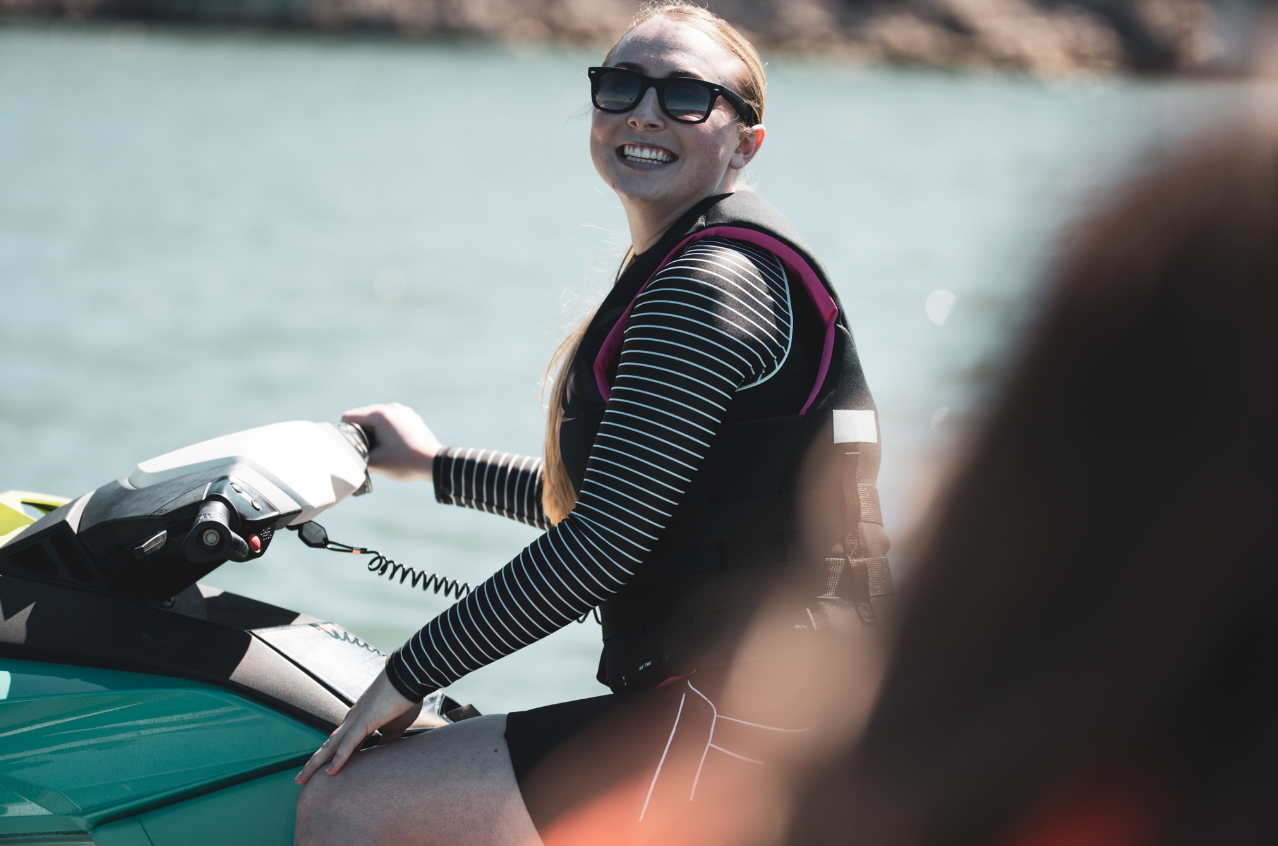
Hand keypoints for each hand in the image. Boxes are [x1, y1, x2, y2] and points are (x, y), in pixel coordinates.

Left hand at [295, 669, 422, 784]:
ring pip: (332, 745)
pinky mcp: (366, 720)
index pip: (340, 744)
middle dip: (313, 763)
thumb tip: (384, 753)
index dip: (329, 758)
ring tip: (302, 779)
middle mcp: (352, 720)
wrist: (409, 675)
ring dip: (316, 763)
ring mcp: (356, 720)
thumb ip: (389, 739)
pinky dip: (340, 757)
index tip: (321, 773)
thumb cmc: (405, 697)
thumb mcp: (396, 724)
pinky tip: (331, 771)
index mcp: (359, 720)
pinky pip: (350, 742)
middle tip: (299, 780)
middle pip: (329, 745)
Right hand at [342, 403, 441, 481]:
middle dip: (361, 432)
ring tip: (382, 449)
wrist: (434, 463)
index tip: (350, 446)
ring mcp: (403, 411)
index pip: (349, 416)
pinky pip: (392, 421)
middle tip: (367, 451)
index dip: (344, 431)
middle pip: (363, 416)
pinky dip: (388, 431)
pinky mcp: (411, 417)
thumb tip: (346, 456)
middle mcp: (391, 407)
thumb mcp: (374, 462)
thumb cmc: (405, 462)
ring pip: (378, 418)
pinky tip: (394, 445)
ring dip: (375, 432)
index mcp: (379, 414)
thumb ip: (355, 457)